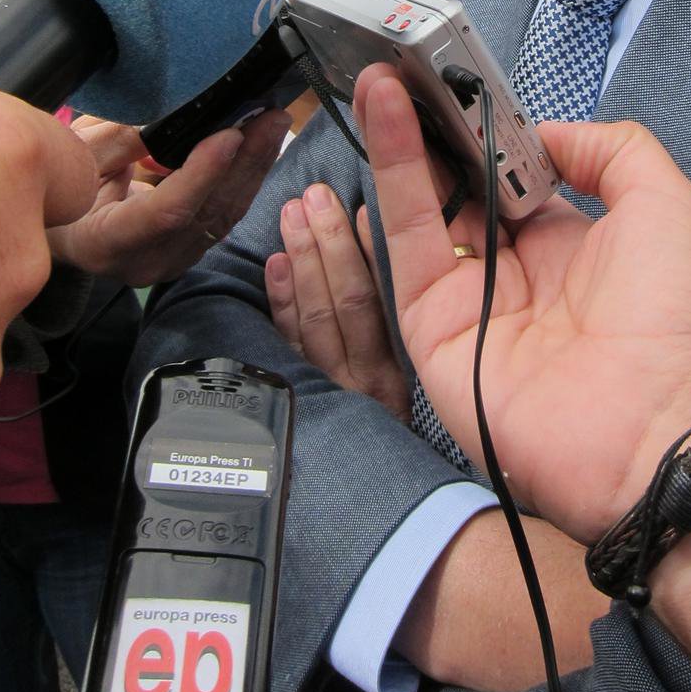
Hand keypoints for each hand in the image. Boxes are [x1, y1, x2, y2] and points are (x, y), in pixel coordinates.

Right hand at [48, 109, 290, 285]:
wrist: (61, 226)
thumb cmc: (61, 187)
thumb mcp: (77, 158)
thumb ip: (119, 140)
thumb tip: (168, 114)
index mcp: (105, 244)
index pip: (165, 212)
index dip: (201, 174)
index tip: (229, 135)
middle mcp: (145, 262)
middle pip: (207, 213)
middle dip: (244, 160)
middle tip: (270, 116)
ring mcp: (173, 260)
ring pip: (225, 214)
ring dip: (254, 165)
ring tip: (274, 122)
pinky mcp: (191, 248)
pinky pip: (225, 213)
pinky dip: (244, 176)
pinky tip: (260, 143)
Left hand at [266, 185, 409, 420]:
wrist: (372, 495)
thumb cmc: (399, 431)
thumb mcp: (414, 382)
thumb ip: (401, 324)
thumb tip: (389, 245)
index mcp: (399, 369)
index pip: (385, 300)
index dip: (373, 251)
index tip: (364, 206)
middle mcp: (365, 379)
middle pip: (346, 299)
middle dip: (329, 242)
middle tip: (316, 196)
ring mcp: (327, 388)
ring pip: (315, 315)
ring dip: (303, 259)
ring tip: (292, 213)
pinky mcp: (297, 395)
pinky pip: (285, 344)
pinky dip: (281, 301)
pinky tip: (276, 264)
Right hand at [355, 64, 690, 542]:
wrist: (654, 422)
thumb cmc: (673, 318)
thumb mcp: (663, 202)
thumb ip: (610, 149)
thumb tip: (546, 131)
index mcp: (564, 248)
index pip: (506, 178)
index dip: (484, 131)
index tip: (462, 82)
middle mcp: (510, 275)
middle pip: (455, 190)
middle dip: (432, 130)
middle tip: (407, 67)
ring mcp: (467, 305)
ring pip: (421, 210)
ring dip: (399, 141)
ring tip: (380, 76)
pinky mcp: (431, 333)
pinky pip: (401, 253)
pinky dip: (390, 183)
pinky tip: (383, 122)